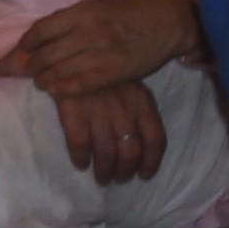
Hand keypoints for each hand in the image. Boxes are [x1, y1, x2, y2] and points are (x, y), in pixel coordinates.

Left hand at [1, 0, 199, 97]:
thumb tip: (38, 36)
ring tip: (40, 82)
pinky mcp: (112, 73)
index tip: (22, 50)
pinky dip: (62, 89)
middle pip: (44, 54)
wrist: (168, 22)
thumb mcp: (97, 7)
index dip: (26, 43)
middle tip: (26, 71)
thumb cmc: (131, 13)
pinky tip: (55, 90)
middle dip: (29, 65)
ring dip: (43, 79)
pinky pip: (79, 85)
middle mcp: (87, 32)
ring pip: (58, 72)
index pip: (40, 30)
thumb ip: (70, 21)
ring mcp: (99, 54)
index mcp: (82, 12)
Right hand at [50, 77, 169, 184]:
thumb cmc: (104, 67)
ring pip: (107, 154)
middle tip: (118, 178)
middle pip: (131, 152)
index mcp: (142, 102)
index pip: (155, 140)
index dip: (151, 162)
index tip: (144, 175)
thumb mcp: (130, 82)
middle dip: (125, 171)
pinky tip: (81, 163)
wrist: (73, 49)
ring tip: (102, 177)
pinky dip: (81, 159)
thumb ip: (138, 109)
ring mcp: (99, 113)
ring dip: (105, 171)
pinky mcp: (75, 113)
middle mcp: (124, 111)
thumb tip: (140, 141)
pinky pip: (80, 145)